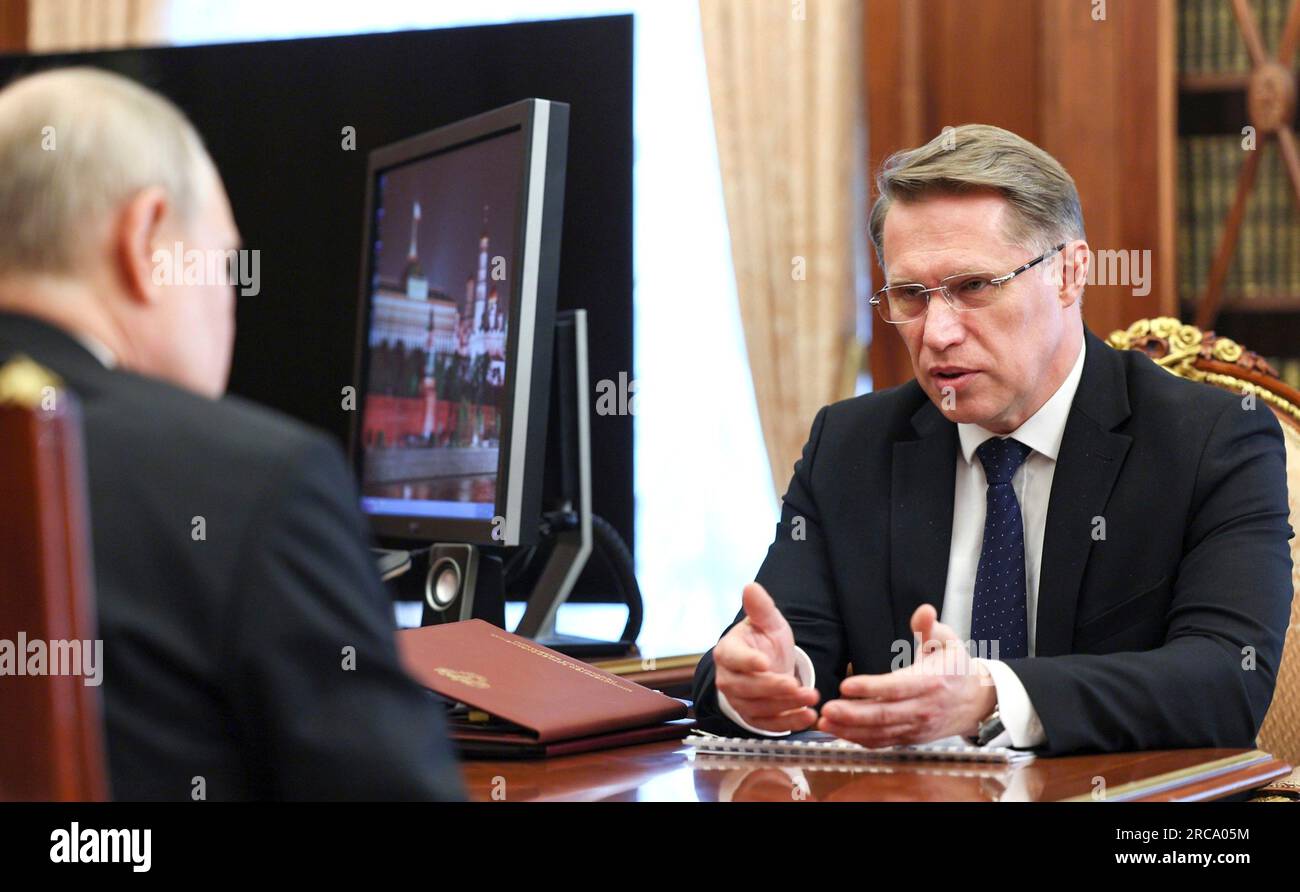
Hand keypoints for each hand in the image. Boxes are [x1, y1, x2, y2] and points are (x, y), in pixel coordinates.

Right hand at [713, 582, 819, 732]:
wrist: (768, 665)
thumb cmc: (765, 641)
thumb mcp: (768, 622)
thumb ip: (761, 608)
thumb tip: (750, 586)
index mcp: (728, 652)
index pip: (733, 658)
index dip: (747, 661)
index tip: (764, 663)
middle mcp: (728, 679)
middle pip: (746, 688)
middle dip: (774, 688)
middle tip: (798, 686)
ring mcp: (739, 701)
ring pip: (759, 708)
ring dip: (786, 706)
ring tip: (812, 699)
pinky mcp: (753, 718)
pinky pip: (768, 725)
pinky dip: (788, 724)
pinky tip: (808, 717)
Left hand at [816, 604, 996, 746]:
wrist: (975, 703)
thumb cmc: (956, 668)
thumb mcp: (949, 642)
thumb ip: (931, 627)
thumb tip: (924, 611)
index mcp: (931, 682)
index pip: (897, 687)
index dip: (870, 687)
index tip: (846, 685)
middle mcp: (923, 708)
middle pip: (884, 715)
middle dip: (853, 714)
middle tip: (827, 708)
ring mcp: (916, 726)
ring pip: (880, 733)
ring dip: (850, 730)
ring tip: (825, 722)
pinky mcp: (910, 738)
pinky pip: (883, 742)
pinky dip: (860, 740)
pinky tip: (839, 732)